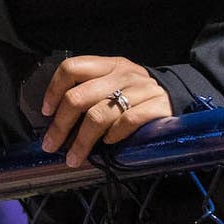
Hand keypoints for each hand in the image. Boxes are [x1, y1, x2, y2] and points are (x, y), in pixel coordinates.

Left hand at [38, 54, 172, 166]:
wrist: (178, 96)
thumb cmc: (135, 95)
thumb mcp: (113, 83)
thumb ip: (89, 92)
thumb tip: (55, 118)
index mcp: (107, 65)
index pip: (72, 68)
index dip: (54, 90)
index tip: (46, 112)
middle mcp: (122, 74)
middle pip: (79, 96)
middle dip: (61, 124)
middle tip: (51, 144)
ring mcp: (140, 90)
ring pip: (99, 115)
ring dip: (81, 141)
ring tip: (73, 157)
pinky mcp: (157, 107)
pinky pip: (127, 122)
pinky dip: (113, 136)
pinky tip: (106, 145)